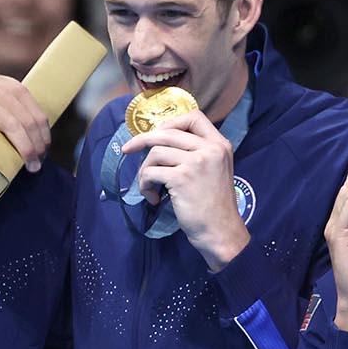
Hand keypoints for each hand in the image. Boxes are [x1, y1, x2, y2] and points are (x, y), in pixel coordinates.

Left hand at [0, 69, 48, 171]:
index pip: (14, 128)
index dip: (26, 148)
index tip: (31, 165)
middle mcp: (6, 96)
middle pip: (30, 124)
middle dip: (38, 147)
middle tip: (37, 165)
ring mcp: (16, 90)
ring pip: (39, 117)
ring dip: (44, 138)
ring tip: (42, 155)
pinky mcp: (23, 89)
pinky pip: (39, 110)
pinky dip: (43, 127)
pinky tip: (42, 140)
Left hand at [121, 111, 247, 270]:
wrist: (220, 231)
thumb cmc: (214, 205)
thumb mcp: (216, 169)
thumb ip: (198, 152)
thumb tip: (160, 141)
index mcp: (219, 144)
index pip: (194, 117)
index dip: (170, 123)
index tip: (156, 134)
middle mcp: (210, 149)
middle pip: (167, 133)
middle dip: (142, 140)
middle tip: (127, 150)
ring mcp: (196, 162)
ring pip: (155, 153)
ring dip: (145, 171)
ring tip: (150, 187)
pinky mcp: (181, 178)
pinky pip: (150, 172)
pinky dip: (145, 185)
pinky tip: (153, 198)